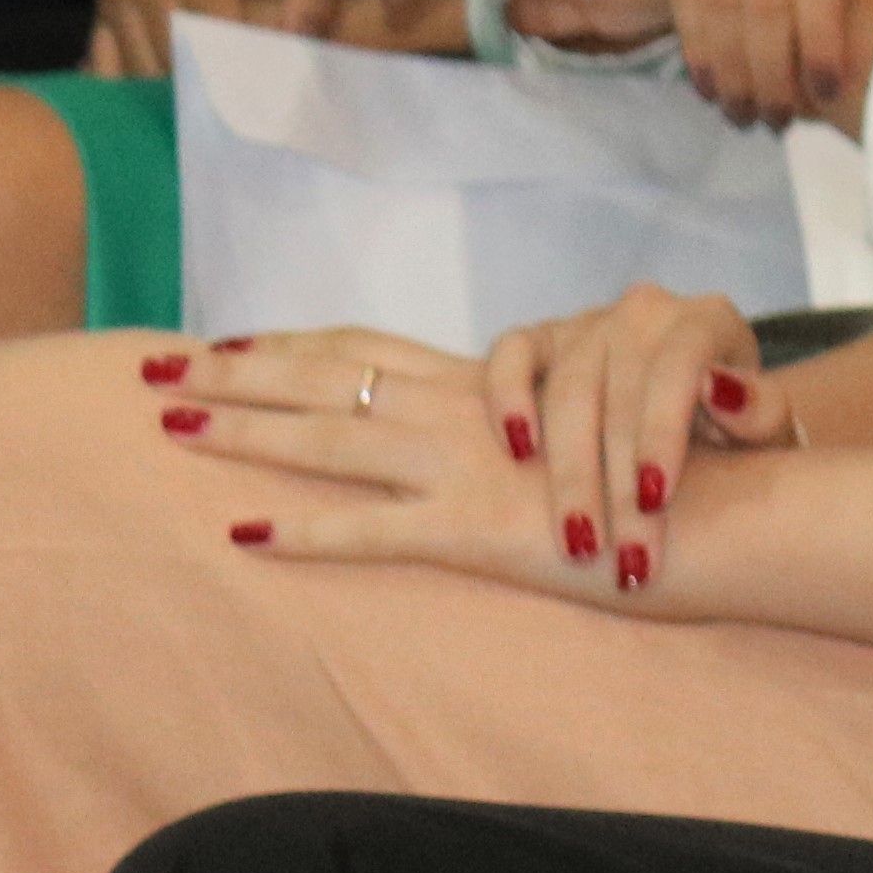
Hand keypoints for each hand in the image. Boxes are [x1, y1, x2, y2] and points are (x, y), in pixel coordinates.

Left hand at [155, 326, 669, 606]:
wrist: (716, 501)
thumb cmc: (671, 460)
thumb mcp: (594, 420)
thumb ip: (542, 410)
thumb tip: (507, 420)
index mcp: (483, 383)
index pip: (365, 348)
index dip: (291, 343)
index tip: (226, 339)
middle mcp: (459, 412)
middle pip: (325, 380)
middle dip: (235, 375)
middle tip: (156, 371)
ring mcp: (458, 470)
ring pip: (327, 440)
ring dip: (244, 432)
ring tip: (172, 424)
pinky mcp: (469, 530)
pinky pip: (369, 531)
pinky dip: (303, 531)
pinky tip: (244, 533)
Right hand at [470, 280, 784, 590]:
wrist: (703, 414)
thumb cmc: (740, 431)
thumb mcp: (768, 427)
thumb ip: (761, 411)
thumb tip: (721, 390)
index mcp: (708, 322)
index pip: (677, 368)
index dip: (662, 433)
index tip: (656, 499)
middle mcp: (646, 312)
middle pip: (620, 395)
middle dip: (619, 487)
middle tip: (621, 560)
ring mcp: (589, 322)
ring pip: (566, 390)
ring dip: (570, 475)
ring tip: (578, 545)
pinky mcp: (541, 337)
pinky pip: (512, 353)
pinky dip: (508, 396)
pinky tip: (518, 452)